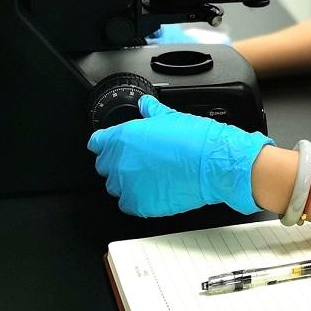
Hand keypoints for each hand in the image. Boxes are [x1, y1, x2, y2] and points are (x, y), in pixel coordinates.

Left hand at [87, 96, 273, 216]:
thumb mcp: (171, 116)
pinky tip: (153, 190)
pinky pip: (128, 204)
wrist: (213, 164)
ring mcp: (128, 186)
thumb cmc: (196, 139)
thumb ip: (151, 112)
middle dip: (117, 162)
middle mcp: (121, 162)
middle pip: (104, 166)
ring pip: (115, 187)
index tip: (111, 145)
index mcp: (124, 137)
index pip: (97, 143)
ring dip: (126, 182)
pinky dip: (137, 199)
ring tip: (149, 176)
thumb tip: (145, 105)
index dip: (105, 143)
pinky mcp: (139, 205)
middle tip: (139, 160)